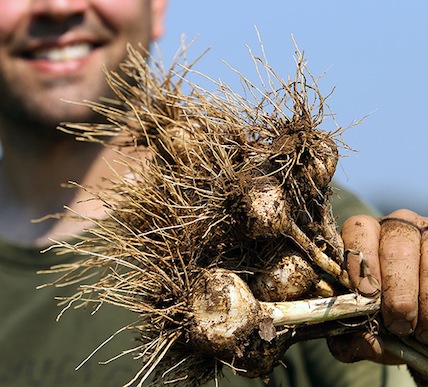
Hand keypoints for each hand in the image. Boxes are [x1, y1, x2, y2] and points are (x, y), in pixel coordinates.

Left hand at [328, 209, 427, 365]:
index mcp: (365, 236)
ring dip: (425, 300)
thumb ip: (355, 335)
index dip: (360, 259)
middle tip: (398, 323)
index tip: (365, 293)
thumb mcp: (370, 326)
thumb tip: (348, 346)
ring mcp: (427, 233)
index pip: (357, 229)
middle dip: (397, 290)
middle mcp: (397, 227)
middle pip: (395, 247)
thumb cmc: (389, 314)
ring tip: (422, 332)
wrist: (421, 320)